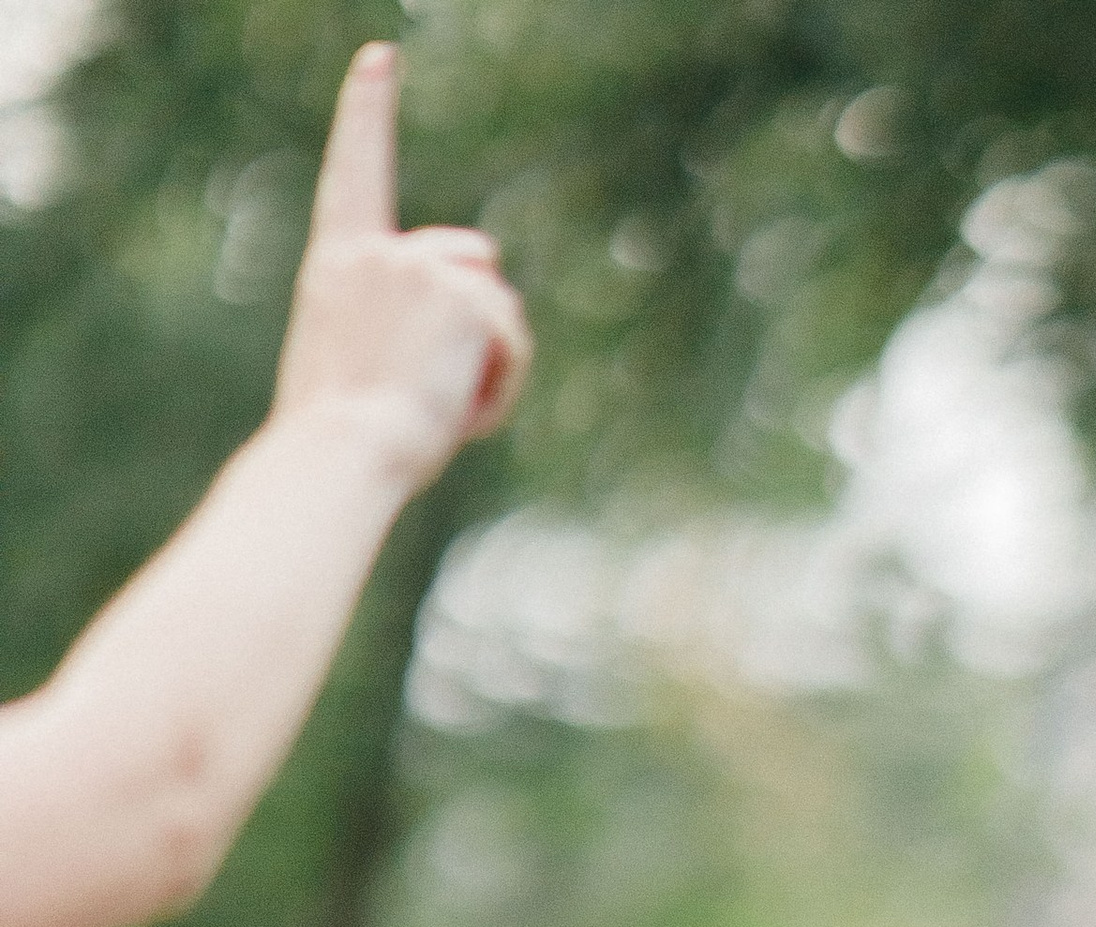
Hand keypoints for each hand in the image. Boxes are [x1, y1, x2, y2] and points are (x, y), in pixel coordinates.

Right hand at [271, 43, 530, 491]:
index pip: (354, 172)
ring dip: (490, 361)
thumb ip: (396, 313)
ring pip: (498, 305)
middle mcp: (380, 252)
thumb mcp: (350, 359)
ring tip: (442, 407)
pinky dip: (503, 384)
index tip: (380, 57)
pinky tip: (462, 412)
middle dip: (482, 307)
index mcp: (336, 263)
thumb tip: (478, 266)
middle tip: (441, 377)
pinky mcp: (466, 297)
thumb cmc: (339, 436)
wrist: (342, 454)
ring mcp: (424, 268)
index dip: (368, 111)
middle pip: (472, 254)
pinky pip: (513, 340)